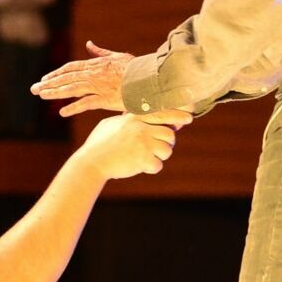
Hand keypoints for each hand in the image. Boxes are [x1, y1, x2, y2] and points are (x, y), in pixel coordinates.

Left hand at [30, 41, 133, 115]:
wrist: (148, 78)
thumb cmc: (135, 68)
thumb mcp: (116, 56)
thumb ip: (100, 52)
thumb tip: (89, 44)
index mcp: (95, 65)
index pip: (70, 68)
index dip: (56, 73)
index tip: (44, 79)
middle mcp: (93, 74)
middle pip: (66, 78)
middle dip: (49, 83)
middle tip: (34, 89)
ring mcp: (98, 86)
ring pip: (71, 89)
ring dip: (55, 93)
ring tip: (42, 96)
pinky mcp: (105, 98)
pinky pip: (86, 103)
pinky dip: (73, 107)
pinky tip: (62, 112)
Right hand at [74, 112, 189, 180]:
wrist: (91, 162)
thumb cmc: (99, 144)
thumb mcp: (111, 124)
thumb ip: (125, 119)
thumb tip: (132, 114)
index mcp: (134, 118)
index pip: (161, 113)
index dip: (178, 115)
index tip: (190, 117)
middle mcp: (141, 128)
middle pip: (170, 133)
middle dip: (167, 142)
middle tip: (158, 147)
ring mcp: (142, 143)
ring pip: (167, 150)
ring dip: (160, 156)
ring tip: (147, 158)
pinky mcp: (143, 159)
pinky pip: (158, 165)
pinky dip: (151, 168)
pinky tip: (140, 167)